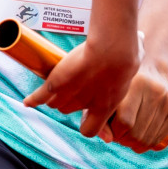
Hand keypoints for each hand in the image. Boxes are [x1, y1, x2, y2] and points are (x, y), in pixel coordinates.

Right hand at [23, 34, 142, 138]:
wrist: (111, 51)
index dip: (88, 123)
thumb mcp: (134, 58)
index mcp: (105, 106)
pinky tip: (27, 102)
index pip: (91, 129)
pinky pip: (40, 97)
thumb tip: (139, 39)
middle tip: (73, 87)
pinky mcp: (55, 85)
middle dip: (70, 101)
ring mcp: (69, 96)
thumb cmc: (126, 53)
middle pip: (70, 110)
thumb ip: (134, 55)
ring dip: (55, 96)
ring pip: (56, 103)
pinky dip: (33, 100)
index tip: (88, 115)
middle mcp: (85, 105)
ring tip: (55, 86)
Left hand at [108, 58, 167, 153]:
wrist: (149, 70)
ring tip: (128, 135)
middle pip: (137, 134)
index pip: (125, 122)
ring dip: (136, 144)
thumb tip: (108, 140)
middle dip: (125, 141)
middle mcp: (156, 91)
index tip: (111, 130)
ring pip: (149, 139)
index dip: (115, 133)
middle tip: (119, 136)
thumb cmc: (120, 86)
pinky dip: (149, 143)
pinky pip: (161, 138)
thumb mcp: (106, 95)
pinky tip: (141, 134)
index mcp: (136, 83)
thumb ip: (100, 117)